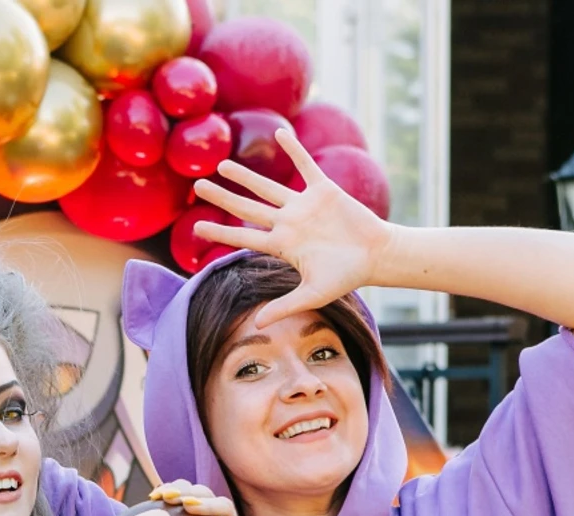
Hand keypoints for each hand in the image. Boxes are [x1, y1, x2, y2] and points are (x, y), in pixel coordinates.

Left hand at [191, 127, 394, 325]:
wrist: (376, 256)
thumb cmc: (346, 277)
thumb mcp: (313, 295)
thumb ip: (284, 307)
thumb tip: (257, 325)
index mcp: (282, 246)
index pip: (243, 238)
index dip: (220, 233)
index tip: (196, 228)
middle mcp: (288, 223)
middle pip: (247, 208)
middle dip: (222, 198)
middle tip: (197, 187)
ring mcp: (304, 206)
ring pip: (268, 186)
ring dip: (245, 175)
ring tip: (222, 165)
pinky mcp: (324, 190)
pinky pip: (305, 165)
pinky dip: (294, 149)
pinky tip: (279, 131)